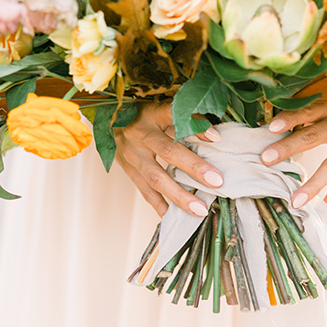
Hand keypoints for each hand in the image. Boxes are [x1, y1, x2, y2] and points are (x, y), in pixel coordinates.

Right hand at [115, 100, 222, 217]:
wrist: (109, 121)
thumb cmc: (144, 114)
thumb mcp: (164, 109)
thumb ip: (188, 119)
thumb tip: (214, 138)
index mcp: (152, 114)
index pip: (175, 116)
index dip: (196, 126)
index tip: (216, 139)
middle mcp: (140, 134)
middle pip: (168, 151)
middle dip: (193, 168)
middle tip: (216, 182)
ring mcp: (131, 154)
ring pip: (155, 178)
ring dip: (178, 195)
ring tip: (199, 209)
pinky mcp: (127, 170)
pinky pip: (145, 191)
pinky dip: (160, 205)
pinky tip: (173, 217)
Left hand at [260, 101, 326, 208]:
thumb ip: (305, 114)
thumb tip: (272, 127)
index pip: (309, 111)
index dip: (290, 118)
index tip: (271, 127)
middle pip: (315, 136)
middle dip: (290, 147)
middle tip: (266, 158)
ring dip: (313, 185)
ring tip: (295, 201)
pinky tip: (321, 210)